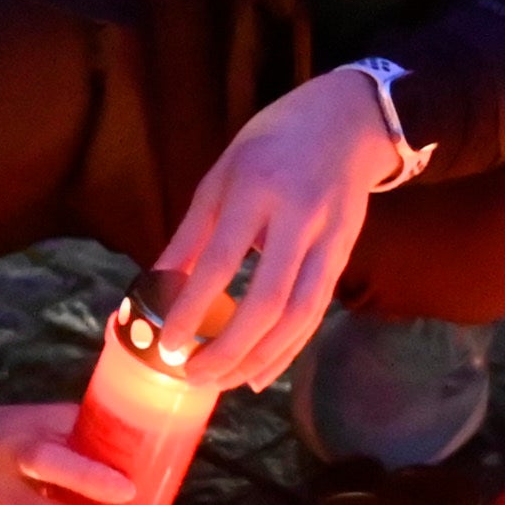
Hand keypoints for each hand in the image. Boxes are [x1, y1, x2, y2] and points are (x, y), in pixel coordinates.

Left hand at [146, 72, 404, 394]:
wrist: (348, 121)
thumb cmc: (272, 144)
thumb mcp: (222, 175)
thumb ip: (191, 233)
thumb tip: (155, 284)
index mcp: (257, 190)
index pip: (221, 263)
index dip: (192, 310)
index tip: (169, 346)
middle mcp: (297, 218)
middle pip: (268, 301)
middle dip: (230, 350)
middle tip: (194, 376)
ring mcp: (328, 240)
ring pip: (299, 316)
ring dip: (260, 359)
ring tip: (222, 383)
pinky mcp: (345, 256)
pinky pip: (315, 313)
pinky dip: (288, 349)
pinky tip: (260, 373)